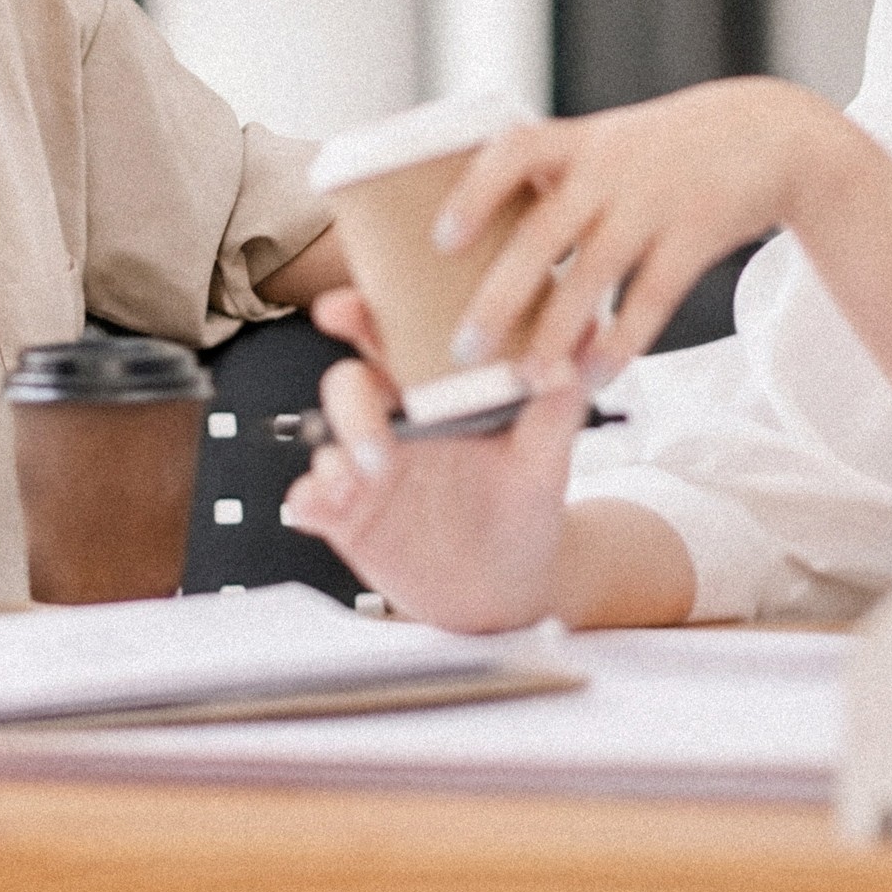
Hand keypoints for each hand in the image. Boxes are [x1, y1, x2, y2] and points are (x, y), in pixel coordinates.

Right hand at [279, 289, 591, 631]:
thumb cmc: (525, 503)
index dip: (361, 313)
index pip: (392, 337)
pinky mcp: (348, 517)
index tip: (343, 307)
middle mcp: (392, 420)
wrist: (513, 584)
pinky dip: (309, 500)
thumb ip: (557, 403)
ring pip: (328, 443)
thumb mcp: (546, 455)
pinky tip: (318, 505)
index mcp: (434, 388)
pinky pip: (312, 501)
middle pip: (349, 386)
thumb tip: (582, 341)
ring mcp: (365, 469)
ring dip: (338, 452)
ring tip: (364, 473)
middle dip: (347, 393)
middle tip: (371, 413)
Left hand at [441, 77, 863, 384]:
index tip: (440, 240)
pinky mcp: (698, 234)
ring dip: (558, 332)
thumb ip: (553, 174)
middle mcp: (612, 167)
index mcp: (582, 141)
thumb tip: (470, 216)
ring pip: (595, 273)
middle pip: (543, 232)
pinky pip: (653, 296)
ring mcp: (655, 200)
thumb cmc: (667, 148)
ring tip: (528, 380)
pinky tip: (598, 375)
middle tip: (464, 348)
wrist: (770, 134)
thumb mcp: (609, 140)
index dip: (473, 194)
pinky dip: (623, 339)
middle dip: (501, 295)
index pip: (513, 151)